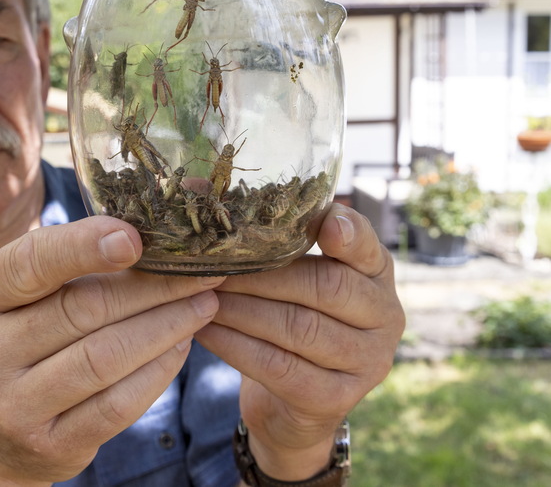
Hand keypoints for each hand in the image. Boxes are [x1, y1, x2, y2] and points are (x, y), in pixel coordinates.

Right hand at [0, 216, 224, 484]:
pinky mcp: (51, 444)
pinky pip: (118, 404)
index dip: (84, 245)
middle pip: (82, 309)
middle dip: (152, 287)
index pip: (30, 262)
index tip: (136, 236)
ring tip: (203, 303)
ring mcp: (13, 405)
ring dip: (166, 326)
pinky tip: (182, 346)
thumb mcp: (17, 299)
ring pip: (105, 357)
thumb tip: (140, 232)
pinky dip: (158, 371)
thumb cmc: (19, 342)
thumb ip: (62, 264)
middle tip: (200, 271)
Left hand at [196, 203, 404, 480]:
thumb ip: (273, 237)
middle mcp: (385, 316)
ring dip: (242, 309)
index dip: (349, 234)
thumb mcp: (294, 275)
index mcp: (377, 274)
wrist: (291, 401)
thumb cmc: (288, 316)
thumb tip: (200, 185)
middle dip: (262, 275)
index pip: (367, 248)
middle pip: (325, 287)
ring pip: (299, 328)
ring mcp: (367, 362)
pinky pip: (279, 367)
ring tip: (201, 295)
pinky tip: (202, 331)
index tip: (324, 223)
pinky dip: (235, 346)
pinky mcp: (337, 399)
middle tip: (212, 265)